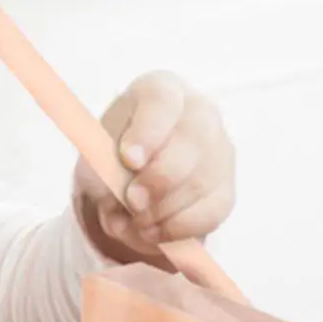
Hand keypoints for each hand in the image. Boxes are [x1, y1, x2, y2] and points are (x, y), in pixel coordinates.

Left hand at [73, 71, 234, 264]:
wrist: (130, 176)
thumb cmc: (113, 154)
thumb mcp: (96, 156)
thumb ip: (103, 173)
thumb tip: (121, 205)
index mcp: (161, 90)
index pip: (162, 101)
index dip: (148, 132)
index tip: (129, 160)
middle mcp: (199, 112)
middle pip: (193, 140)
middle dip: (160, 179)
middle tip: (133, 202)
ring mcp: (219, 149)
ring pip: (202, 180)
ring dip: (164, 210)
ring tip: (134, 221)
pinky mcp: (226, 187)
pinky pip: (212, 211)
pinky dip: (178, 228)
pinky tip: (153, 231)